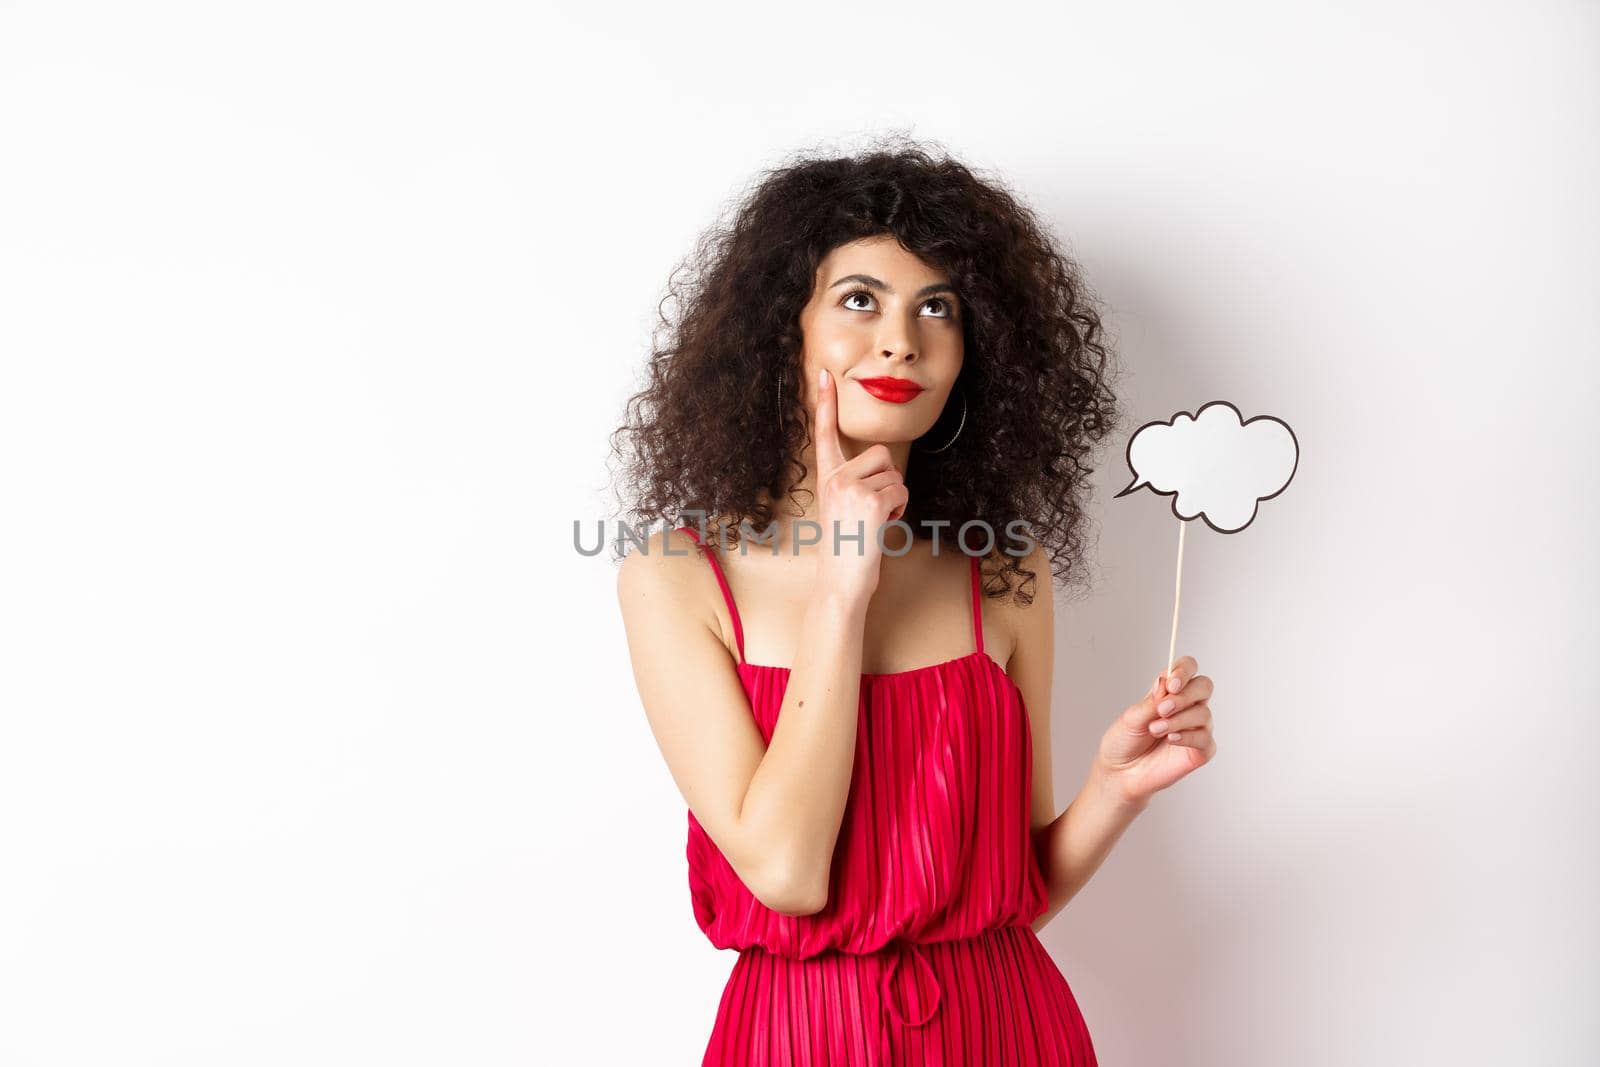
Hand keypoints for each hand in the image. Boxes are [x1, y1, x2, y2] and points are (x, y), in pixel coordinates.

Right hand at [811, 368, 907, 605]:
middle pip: (881, 455)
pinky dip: (900, 509)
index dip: (826, 403)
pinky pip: (902, 491)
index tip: (824, 375)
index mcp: (827, 478)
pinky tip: (881, 526)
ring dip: (895, 498)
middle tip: (871, 511)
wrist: (840, 582)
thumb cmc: (847, 550)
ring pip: (895, 474)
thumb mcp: (845, 510)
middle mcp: (835, 478)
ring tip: (874, 522)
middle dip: (888, 481)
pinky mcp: (871, 500)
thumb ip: (857, 485)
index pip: (825, 434)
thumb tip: (886, 473)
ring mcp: (851, 488)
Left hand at [1094, 655, 1216, 804]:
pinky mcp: (1201, 750)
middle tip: (1162, 709)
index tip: (1170, 684)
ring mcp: (1196, 728)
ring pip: (1204, 713)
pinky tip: (1171, 739)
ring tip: (1155, 729)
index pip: (1188, 669)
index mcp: (1170, 692)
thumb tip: (1165, 681)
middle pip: (1204, 686)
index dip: (1183, 671)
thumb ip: (1152, 701)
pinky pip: (1205, 738)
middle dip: (1184, 696)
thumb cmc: (1124, 741)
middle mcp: (1187, 706)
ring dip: (1178, 720)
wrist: (1120, 772)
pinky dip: (1187, 736)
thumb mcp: (1132, 717)